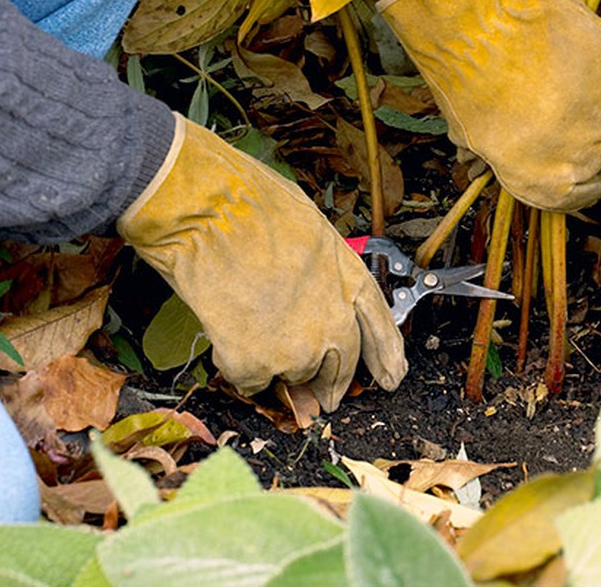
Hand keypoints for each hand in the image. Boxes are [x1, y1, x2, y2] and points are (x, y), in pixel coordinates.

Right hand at [116, 115, 406, 410]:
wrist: (210, 212)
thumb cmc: (253, 204)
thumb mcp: (311, 230)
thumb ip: (320, 271)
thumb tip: (311, 291)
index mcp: (350, 281)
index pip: (380, 329)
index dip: (385, 356)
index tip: (390, 376)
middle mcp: (334, 321)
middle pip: (341, 366)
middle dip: (329, 383)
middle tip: (319, 395)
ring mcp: (298, 348)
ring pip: (295, 376)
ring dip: (277, 365)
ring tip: (250, 327)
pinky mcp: (257, 365)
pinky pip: (252, 382)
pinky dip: (239, 367)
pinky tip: (227, 334)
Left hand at [377, 0, 600, 211]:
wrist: (476, 23)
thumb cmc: (460, 76)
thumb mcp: (468, 130)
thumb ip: (493, 152)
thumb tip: (487, 159)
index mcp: (535, 180)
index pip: (572, 197)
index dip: (581, 186)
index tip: (590, 177)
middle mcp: (575, 158)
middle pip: (595, 154)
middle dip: (580, 135)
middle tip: (561, 104)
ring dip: (598, 103)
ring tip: (569, 74)